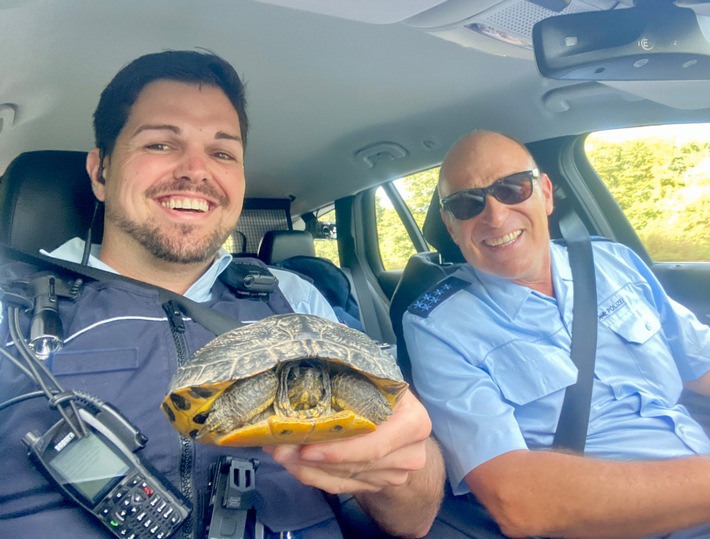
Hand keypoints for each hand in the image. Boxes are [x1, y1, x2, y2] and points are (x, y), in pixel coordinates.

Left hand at [265, 389, 431, 493]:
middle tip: (279, 448)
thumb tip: (313, 359)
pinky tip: (294, 464)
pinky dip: (314, 476)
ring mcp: (395, 473)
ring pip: (344, 478)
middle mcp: (409, 451)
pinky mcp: (378, 486)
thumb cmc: (384, 393)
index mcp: (412, 421)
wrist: (403, 425)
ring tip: (280, 452)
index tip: (306, 447)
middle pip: (356, 464)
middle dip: (313, 459)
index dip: (340, 450)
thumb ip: (354, 375)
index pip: (375, 444)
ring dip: (307, 467)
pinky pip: (340, 487)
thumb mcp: (377, 379)